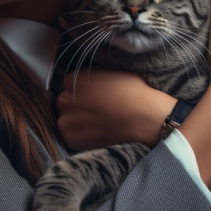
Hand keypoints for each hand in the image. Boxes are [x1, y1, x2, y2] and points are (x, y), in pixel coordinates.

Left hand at [55, 69, 175, 150]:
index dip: (82, 93)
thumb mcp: (111, 72)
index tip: (94, 99)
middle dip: (78, 107)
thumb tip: (89, 83)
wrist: (145, 117)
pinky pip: (70, 137)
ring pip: (66, 120)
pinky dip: (81, 137)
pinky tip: (97, 133)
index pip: (69, 86)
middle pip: (65, 103)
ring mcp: (66, 118)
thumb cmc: (134, 93)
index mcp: (73, 79)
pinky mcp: (70, 138)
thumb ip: (93, 76)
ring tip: (98, 124)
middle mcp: (65, 98)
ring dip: (77, 122)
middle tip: (97, 112)